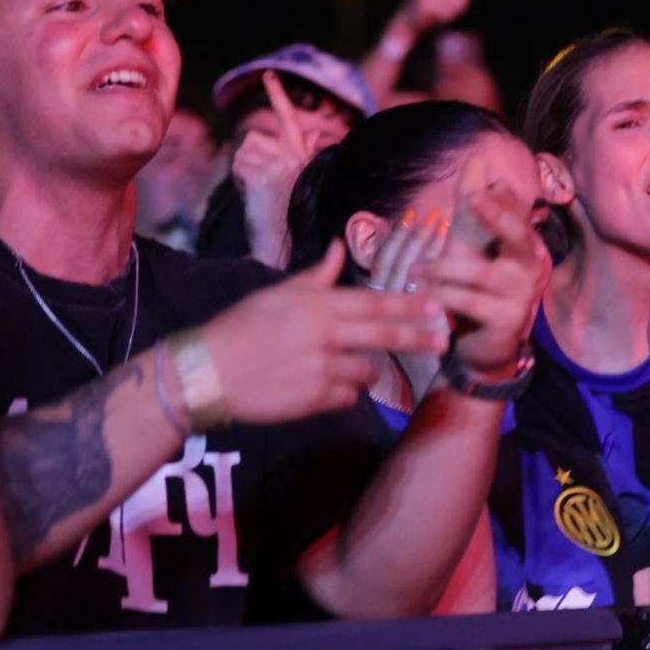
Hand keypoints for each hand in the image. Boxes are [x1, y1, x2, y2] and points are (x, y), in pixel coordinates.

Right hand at [201, 242, 451, 421]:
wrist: (206, 373)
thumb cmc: (241, 328)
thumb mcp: (278, 294)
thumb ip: (317, 276)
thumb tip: (339, 249)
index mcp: (316, 305)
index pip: (374, 303)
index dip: (408, 306)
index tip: (436, 305)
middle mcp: (324, 335)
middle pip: (384, 336)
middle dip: (418, 338)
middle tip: (443, 341)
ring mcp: (320, 370)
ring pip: (366, 373)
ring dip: (363, 372)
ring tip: (337, 368)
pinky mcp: (314, 401)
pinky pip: (346, 399)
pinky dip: (341, 395)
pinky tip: (318, 388)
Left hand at [231, 72, 323, 265]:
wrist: (283, 242)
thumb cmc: (286, 213)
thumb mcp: (295, 178)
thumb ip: (303, 153)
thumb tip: (314, 135)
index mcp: (301, 155)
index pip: (289, 117)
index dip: (278, 94)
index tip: (269, 74)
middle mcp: (293, 155)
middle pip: (253, 139)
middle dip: (249, 159)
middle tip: (261, 185)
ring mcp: (278, 163)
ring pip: (242, 151)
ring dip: (244, 170)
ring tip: (259, 191)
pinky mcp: (264, 173)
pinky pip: (238, 165)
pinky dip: (240, 181)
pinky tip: (254, 196)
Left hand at [417, 178, 549, 374]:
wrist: (484, 348)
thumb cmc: (477, 289)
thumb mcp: (472, 243)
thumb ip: (473, 203)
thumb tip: (477, 157)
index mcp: (525, 241)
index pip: (516, 210)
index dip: (501, 198)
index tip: (484, 186)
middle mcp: (531, 264)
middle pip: (516, 232)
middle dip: (496, 214)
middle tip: (475, 198)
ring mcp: (522, 293)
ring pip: (480, 271)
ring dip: (443, 268)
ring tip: (416, 269)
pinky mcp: (508, 319)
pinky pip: (470, 301)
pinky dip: (444, 295)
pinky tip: (425, 294)